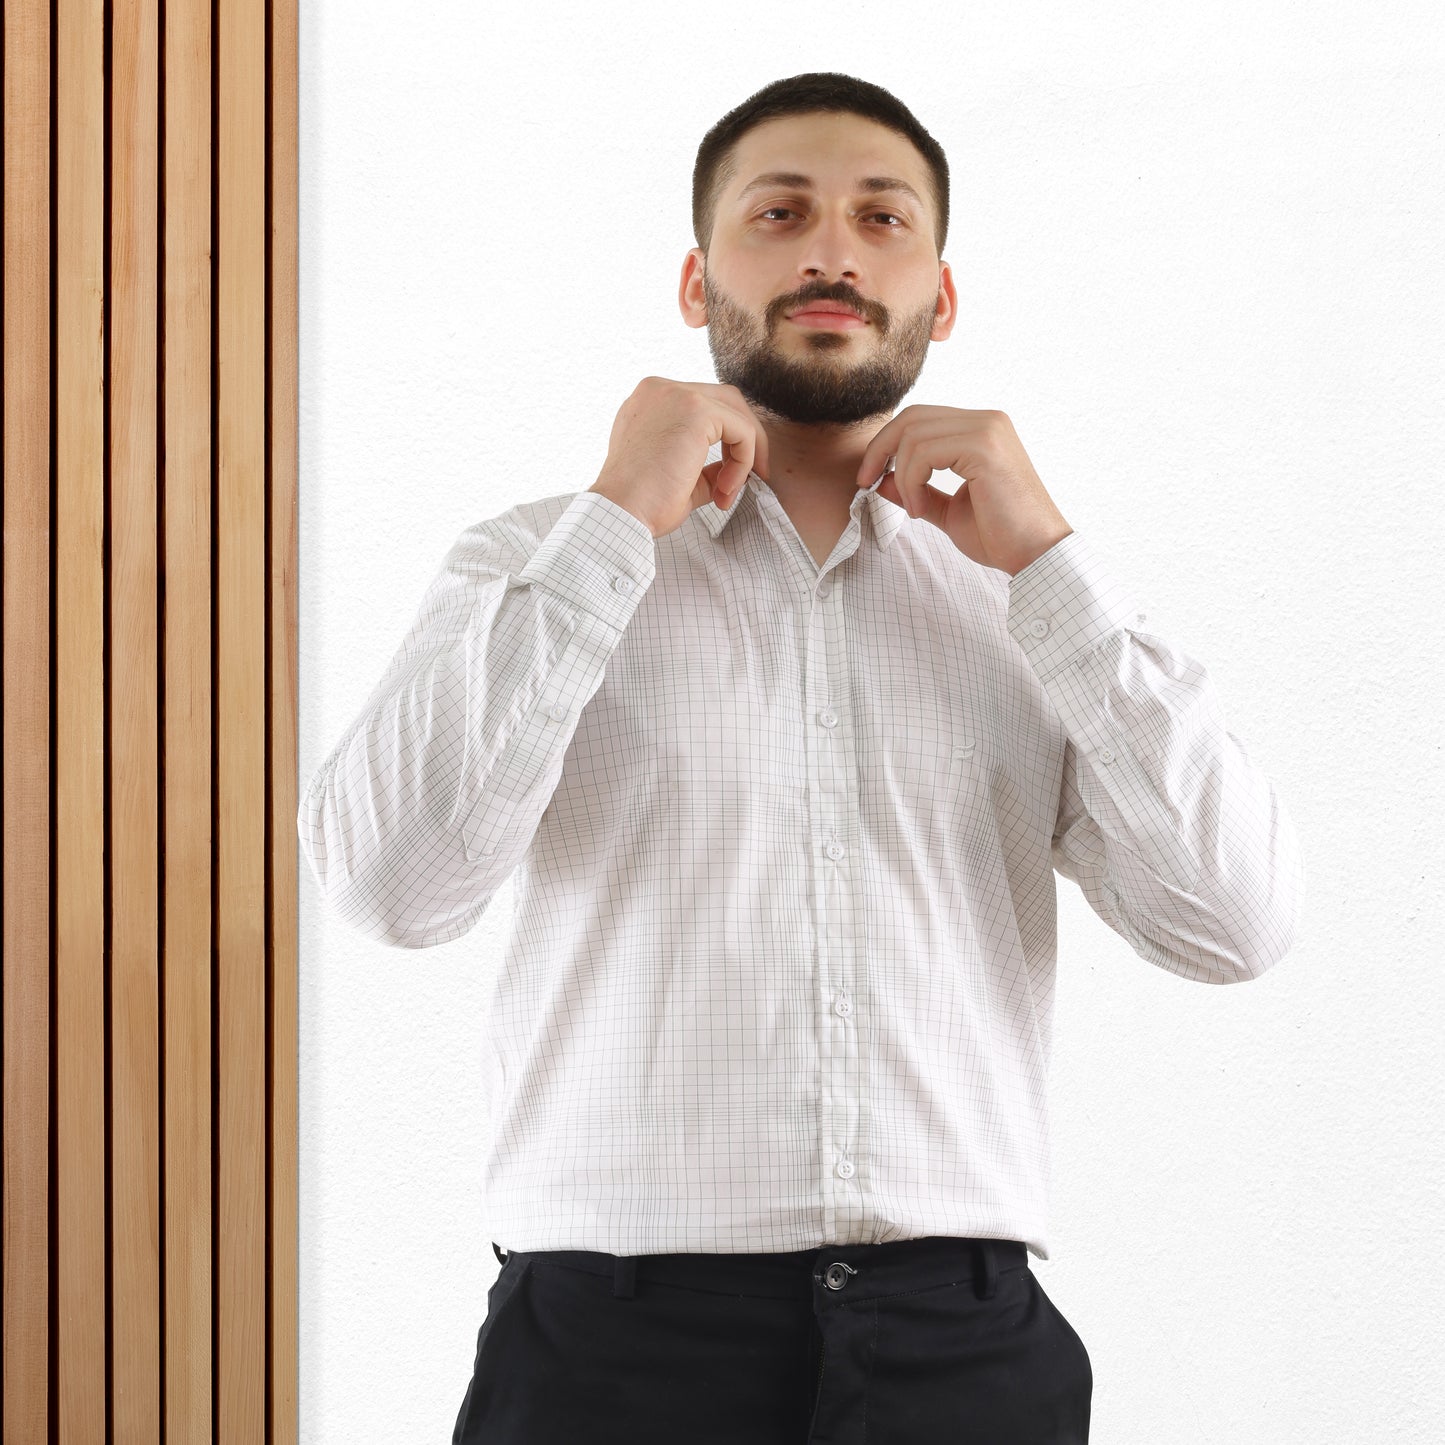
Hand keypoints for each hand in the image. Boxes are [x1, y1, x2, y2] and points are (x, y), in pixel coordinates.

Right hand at [588, 377, 771, 540]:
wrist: (620, 515)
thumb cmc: (640, 505)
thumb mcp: (677, 477)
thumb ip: (703, 466)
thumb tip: (730, 469)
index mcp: (649, 404)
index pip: (702, 407)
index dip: (725, 440)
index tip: (729, 480)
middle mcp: (659, 390)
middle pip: (724, 400)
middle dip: (744, 438)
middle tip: (753, 476)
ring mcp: (676, 395)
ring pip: (735, 412)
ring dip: (745, 453)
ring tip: (729, 491)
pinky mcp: (695, 410)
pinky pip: (741, 430)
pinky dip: (743, 461)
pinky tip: (724, 490)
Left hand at [856, 405, 1072, 576]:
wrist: (1035, 554)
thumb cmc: (1000, 536)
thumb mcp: (948, 511)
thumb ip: (917, 491)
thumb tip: (879, 480)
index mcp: (981, 429)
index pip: (920, 418)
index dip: (887, 443)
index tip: (869, 476)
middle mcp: (987, 420)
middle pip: (913, 416)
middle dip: (880, 449)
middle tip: (866, 482)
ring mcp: (987, 429)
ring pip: (914, 435)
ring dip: (901, 476)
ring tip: (915, 510)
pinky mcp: (984, 447)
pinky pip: (925, 453)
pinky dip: (912, 482)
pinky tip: (920, 510)